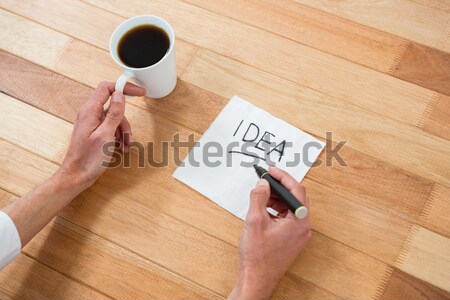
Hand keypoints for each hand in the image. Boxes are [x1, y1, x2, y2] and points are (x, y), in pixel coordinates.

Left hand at [57, 81, 145, 190]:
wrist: (76, 176)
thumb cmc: (88, 159)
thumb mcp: (106, 135)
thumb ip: (113, 114)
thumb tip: (119, 95)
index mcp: (90, 111)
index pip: (107, 88)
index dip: (123, 87)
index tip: (138, 91)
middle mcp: (89, 114)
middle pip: (113, 106)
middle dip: (125, 121)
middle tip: (129, 136)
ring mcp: (91, 123)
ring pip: (114, 119)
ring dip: (123, 131)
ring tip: (125, 145)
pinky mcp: (93, 132)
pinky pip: (110, 128)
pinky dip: (117, 136)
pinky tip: (120, 147)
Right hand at [229, 167, 311, 299]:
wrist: (257, 279)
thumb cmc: (258, 257)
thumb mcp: (255, 221)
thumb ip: (259, 198)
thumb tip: (262, 184)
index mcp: (299, 221)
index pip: (296, 190)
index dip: (283, 177)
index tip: (271, 170)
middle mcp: (303, 228)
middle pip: (296, 198)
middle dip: (279, 188)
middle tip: (264, 182)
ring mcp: (299, 235)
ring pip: (291, 208)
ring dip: (277, 200)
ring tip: (260, 199)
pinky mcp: (292, 240)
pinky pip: (288, 218)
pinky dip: (277, 211)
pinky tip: (263, 212)